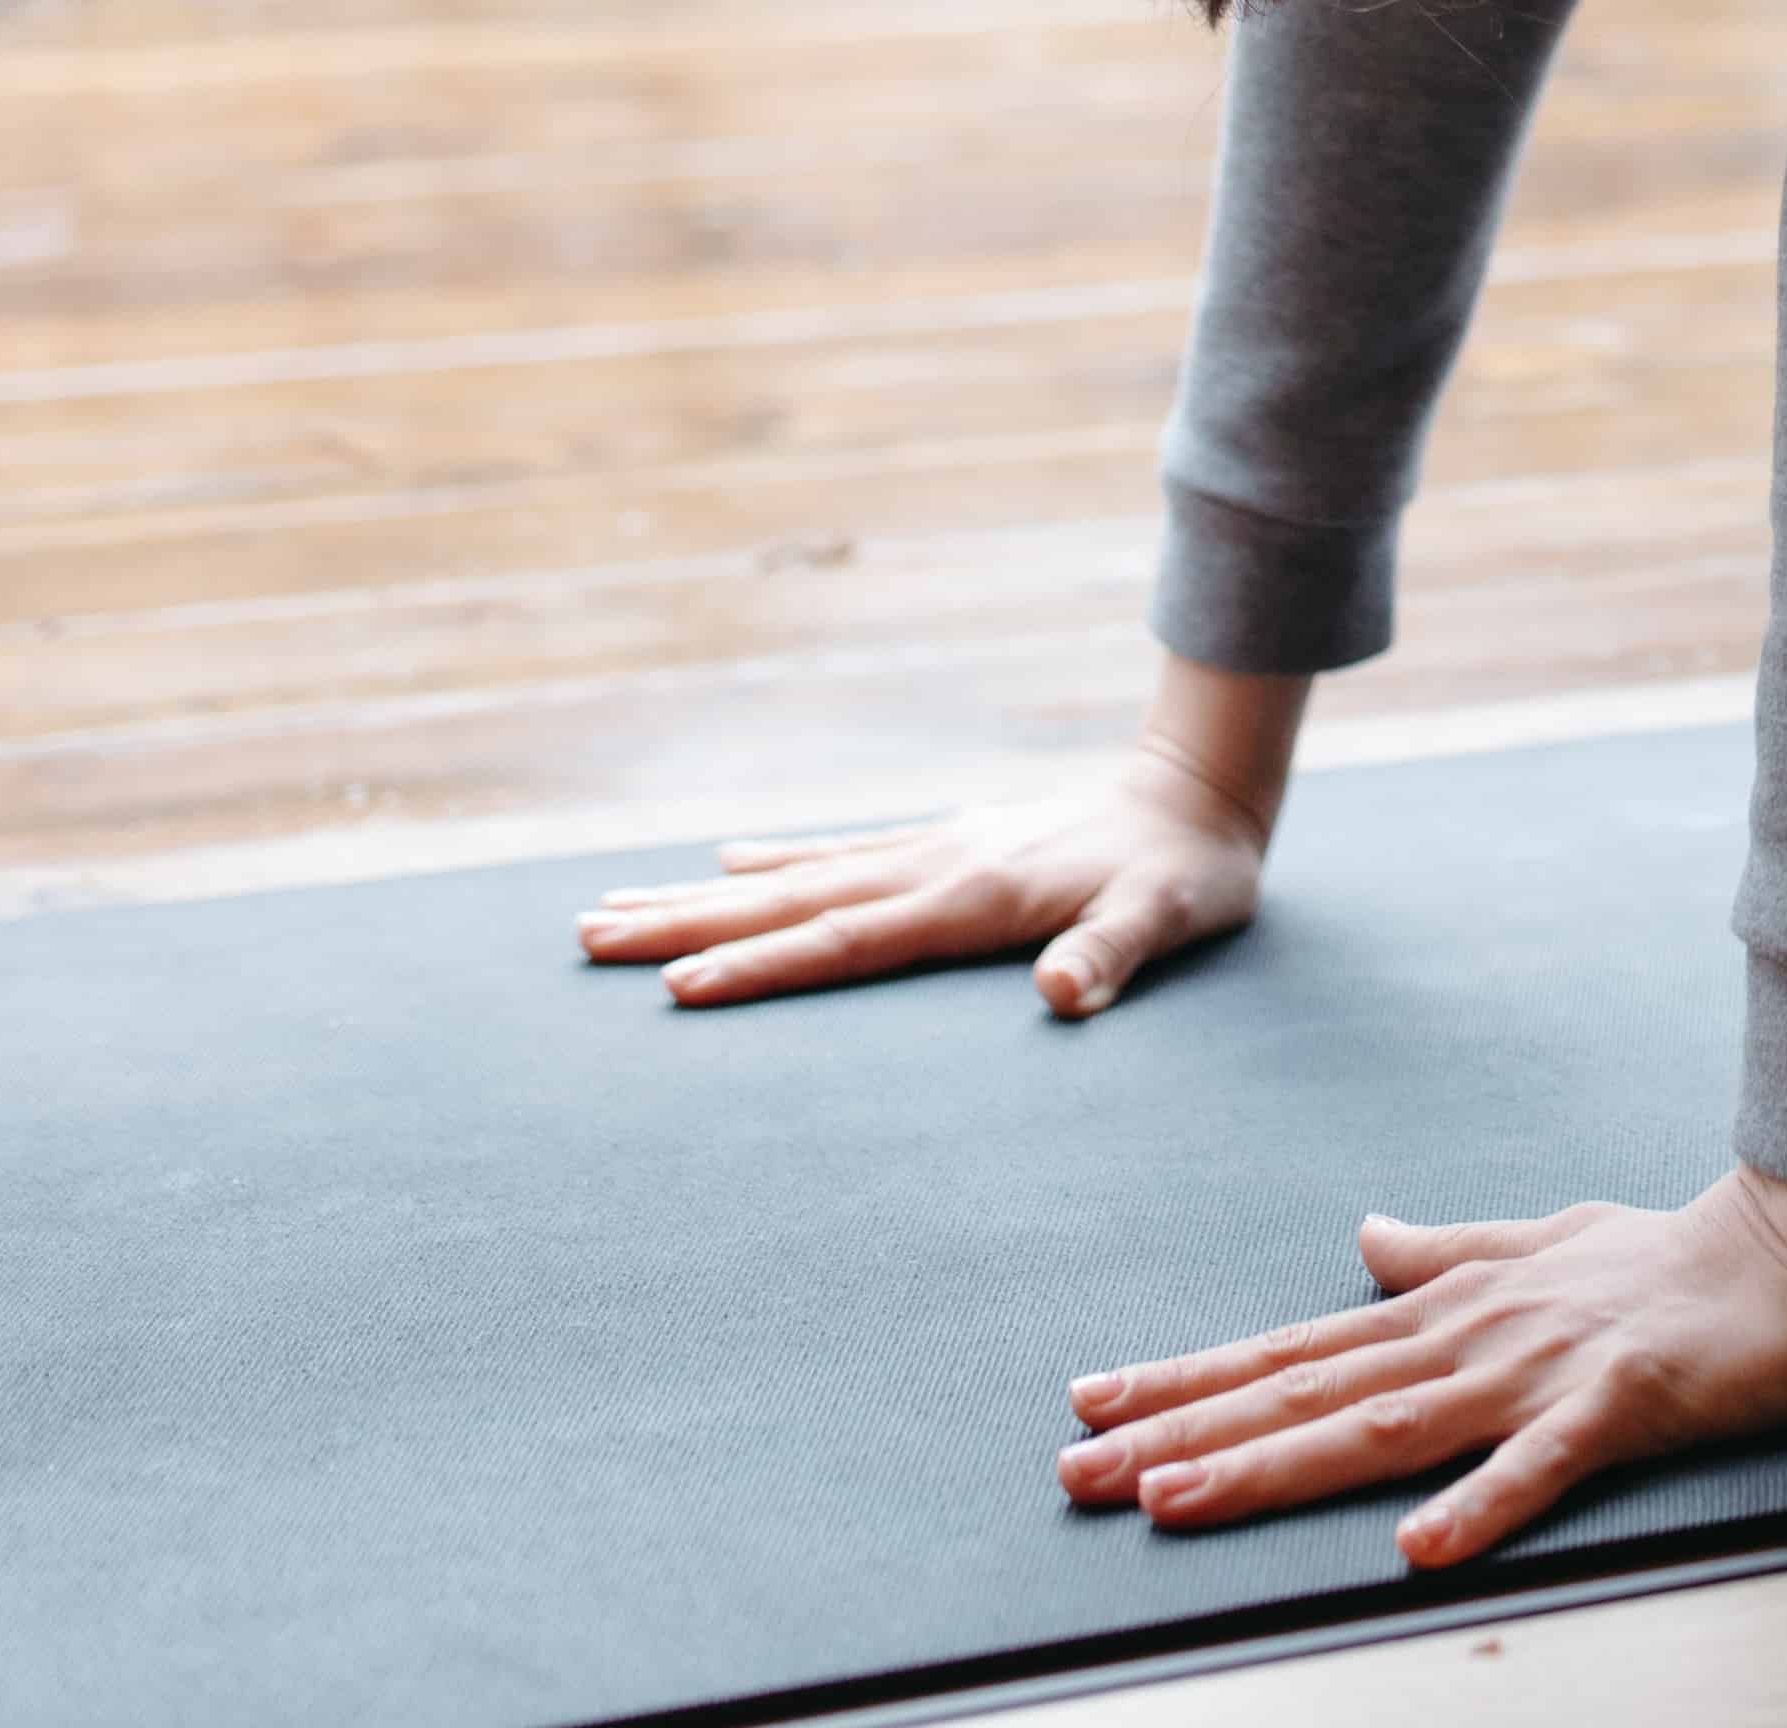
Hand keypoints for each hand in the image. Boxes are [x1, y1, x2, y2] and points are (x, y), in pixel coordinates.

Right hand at [575, 660, 1300, 1014]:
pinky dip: (775, 860)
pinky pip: (837, 853)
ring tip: (617, 906)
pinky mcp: (943, 840)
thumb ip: (1113, 956)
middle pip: (788, 902)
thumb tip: (1062, 995)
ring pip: (794, 876)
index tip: (677, 989)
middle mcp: (932, 864)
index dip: (763, 968)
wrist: (1200, 790)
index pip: (846, 941)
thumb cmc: (1187, 874)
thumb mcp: (1169, 921)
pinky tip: (725, 862)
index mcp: (972, 896)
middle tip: (587, 938)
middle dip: (686, 926)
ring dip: (705, 895)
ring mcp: (930, 847)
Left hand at [1056, 1169, 1786, 1567]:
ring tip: (1176, 1503)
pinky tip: (1418, 1547)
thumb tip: (1364, 1239)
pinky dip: (1479, 1504)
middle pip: (1306, 1392)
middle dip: (1185, 1435)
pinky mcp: (1619, 1405)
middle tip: (1077, 1473)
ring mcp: (1539, 1370)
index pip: (1294, 1349)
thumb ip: (1445, 1252)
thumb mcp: (1538, 1244)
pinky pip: (1541, 1466)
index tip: (1091, 1403)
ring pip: (1384, 1427)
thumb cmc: (1671, 1257)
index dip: (1189, 1380)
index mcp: (1450, 1307)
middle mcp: (1471, 1336)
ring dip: (1275, 1466)